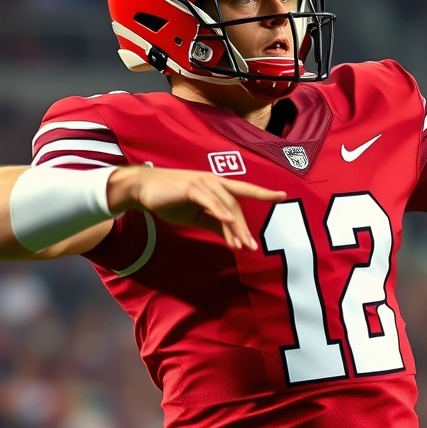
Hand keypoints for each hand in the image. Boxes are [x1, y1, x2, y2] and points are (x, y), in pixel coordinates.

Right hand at [108, 166, 285, 250]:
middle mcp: (214, 181)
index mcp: (217, 185)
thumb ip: (215, 223)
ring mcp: (203, 182)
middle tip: (250, 246)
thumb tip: (232, 236)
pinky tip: (229, 222)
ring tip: (241, 245)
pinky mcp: (192, 187)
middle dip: (244, 227)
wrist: (144, 190)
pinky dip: (220, 211)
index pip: (244, 190)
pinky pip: (210, 201)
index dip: (263, 193)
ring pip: (226, 206)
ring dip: (234, 227)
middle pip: (236, 205)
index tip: (282, 196)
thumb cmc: (171, 200)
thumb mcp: (197, 215)